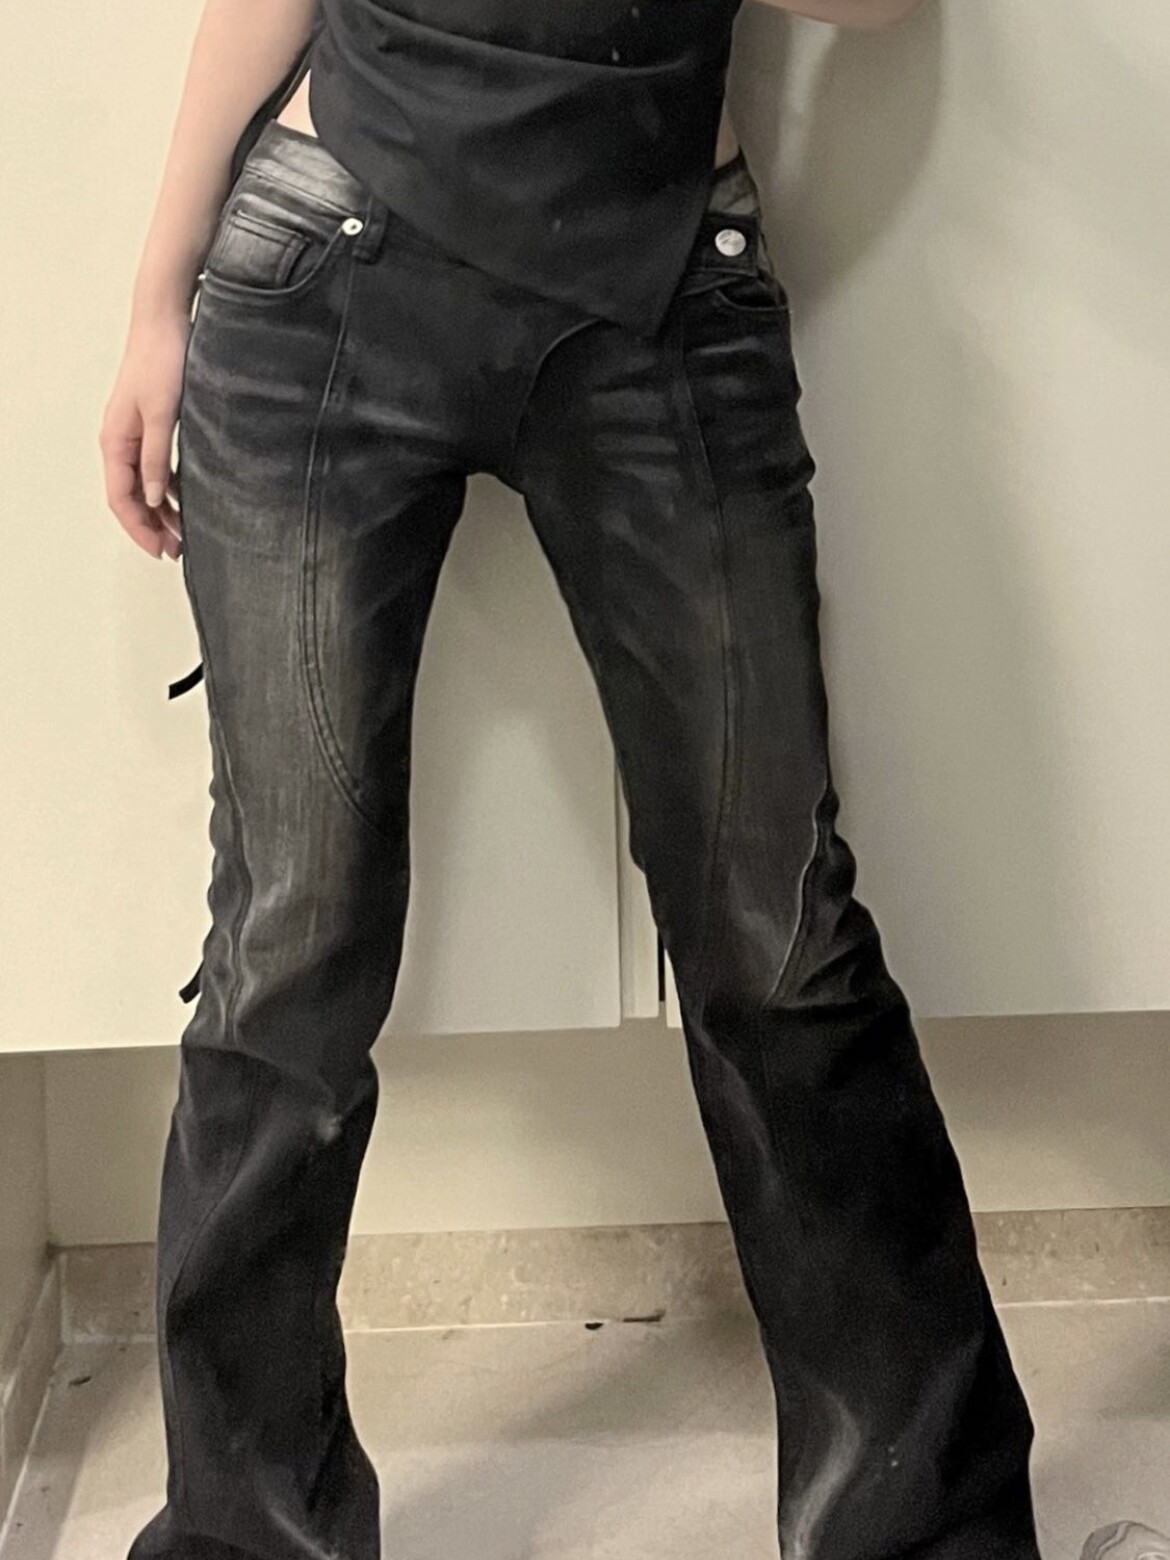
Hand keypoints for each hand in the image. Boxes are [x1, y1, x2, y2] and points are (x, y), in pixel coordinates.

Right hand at [99, 305, 191, 560]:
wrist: (164, 322)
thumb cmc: (163, 362)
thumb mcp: (163, 416)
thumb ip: (156, 459)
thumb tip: (151, 498)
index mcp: (115, 441)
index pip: (121, 499)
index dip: (140, 529)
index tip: (162, 551)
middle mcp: (120, 441)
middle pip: (129, 497)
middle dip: (150, 526)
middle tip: (177, 551)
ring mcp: (134, 434)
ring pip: (142, 485)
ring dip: (160, 511)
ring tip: (183, 534)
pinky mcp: (151, 425)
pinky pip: (154, 468)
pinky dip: (166, 489)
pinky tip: (185, 501)